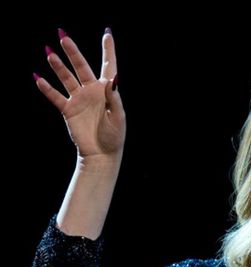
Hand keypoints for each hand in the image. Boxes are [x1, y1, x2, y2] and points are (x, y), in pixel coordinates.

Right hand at [35, 29, 125, 157]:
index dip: (108, 50)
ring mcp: (79, 99)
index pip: (108, 66)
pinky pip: (55, 96)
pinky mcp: (68, 110)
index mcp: (107, 91)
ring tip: (49, 51)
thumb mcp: (118, 117)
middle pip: (81, 67)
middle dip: (72, 52)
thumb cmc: (114, 136)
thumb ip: (114, 98)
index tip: (107, 33)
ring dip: (58, 66)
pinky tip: (38, 77)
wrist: (101, 154)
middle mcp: (92, 91)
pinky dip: (46, 88)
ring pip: (66, 78)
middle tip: (63, 36)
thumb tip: (112, 79)